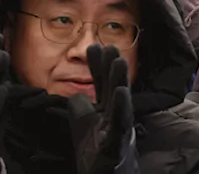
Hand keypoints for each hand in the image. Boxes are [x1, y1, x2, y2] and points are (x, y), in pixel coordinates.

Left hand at [70, 45, 135, 173]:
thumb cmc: (96, 153)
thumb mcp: (83, 123)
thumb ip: (79, 105)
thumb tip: (77, 91)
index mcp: (106, 111)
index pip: (101, 85)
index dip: (98, 66)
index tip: (94, 46)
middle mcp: (115, 117)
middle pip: (113, 88)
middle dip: (112, 67)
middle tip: (111, 46)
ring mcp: (118, 130)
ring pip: (121, 102)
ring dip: (120, 81)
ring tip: (119, 61)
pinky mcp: (118, 144)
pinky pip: (120, 124)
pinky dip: (121, 107)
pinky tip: (121, 92)